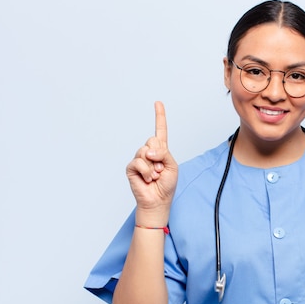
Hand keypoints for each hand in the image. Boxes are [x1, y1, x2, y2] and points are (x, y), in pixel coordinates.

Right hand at [126, 101, 177, 221]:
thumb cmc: (166, 185)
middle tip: (160, 169)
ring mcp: (139, 159)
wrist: (158, 200)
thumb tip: (148, 151)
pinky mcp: (131, 167)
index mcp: (161, 150)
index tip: (158, 103)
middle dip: (159, 154)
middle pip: (153, 140)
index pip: (160, 130)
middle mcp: (149, 152)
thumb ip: (163, 153)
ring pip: (145, 151)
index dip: (159, 116)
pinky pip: (139, 162)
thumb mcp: (172, 166)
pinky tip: (147, 179)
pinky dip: (146, 171)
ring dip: (154, 166)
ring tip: (155, 176)